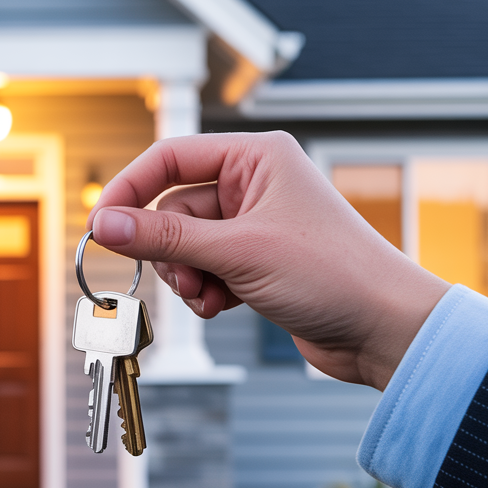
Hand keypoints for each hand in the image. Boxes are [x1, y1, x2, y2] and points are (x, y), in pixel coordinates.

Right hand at [86, 131, 448, 389]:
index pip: (171, 159)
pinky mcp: (256, 262)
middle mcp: (254, 184)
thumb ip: (166, 236)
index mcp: (256, 157)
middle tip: (184, 279)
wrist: (385, 329)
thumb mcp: (237, 252)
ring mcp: (255, 225)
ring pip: (186, 245)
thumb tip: (106, 224)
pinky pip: (204, 269)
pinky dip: (204, 290)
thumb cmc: (333, 274)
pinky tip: (223, 306)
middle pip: (174, 208)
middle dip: (171, 251)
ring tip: (211, 296)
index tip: (101, 226)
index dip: (131, 190)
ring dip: (187, 277)